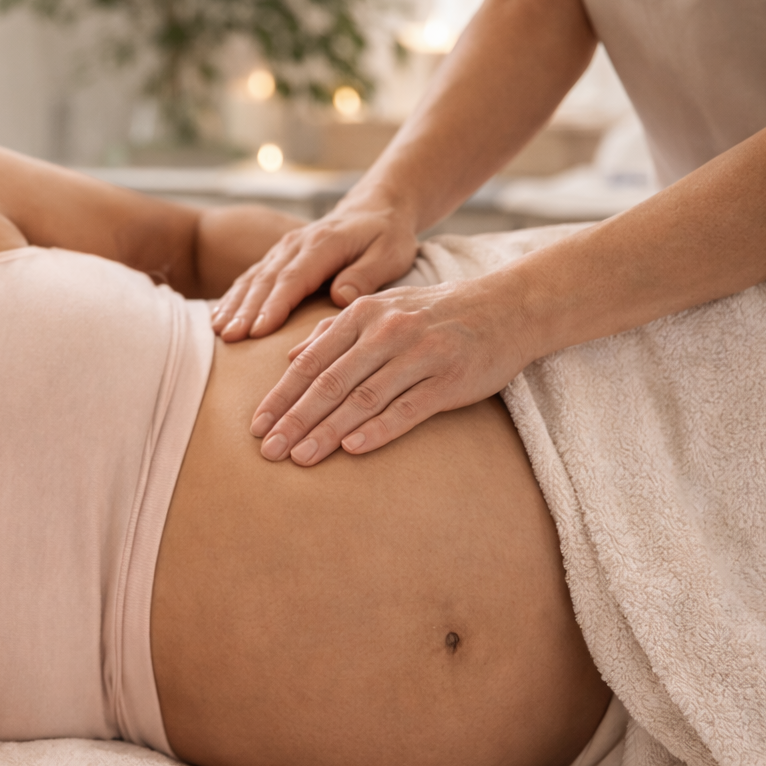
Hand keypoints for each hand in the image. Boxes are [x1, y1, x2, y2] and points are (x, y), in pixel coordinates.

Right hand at [211, 196, 419, 340]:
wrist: (373, 208)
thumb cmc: (385, 235)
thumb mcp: (390, 253)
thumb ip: (366, 275)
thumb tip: (340, 297)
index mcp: (323, 244)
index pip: (293, 278)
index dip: (274, 305)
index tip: (259, 330)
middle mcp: (296, 244)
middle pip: (266, 280)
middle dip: (245, 310)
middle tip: (230, 337)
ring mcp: (283, 249)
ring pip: (252, 278)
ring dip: (234, 305)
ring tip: (219, 331)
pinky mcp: (277, 257)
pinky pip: (250, 277)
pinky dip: (233, 298)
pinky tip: (219, 318)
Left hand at [249, 272, 538, 464]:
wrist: (507, 307)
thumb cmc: (435, 314)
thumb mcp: (382, 310)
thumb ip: (334, 332)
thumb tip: (291, 357)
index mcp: (363, 315)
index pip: (311, 362)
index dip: (281, 396)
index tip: (257, 426)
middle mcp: (387, 332)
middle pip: (330, 382)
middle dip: (295, 419)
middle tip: (268, 451)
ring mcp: (419, 355)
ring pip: (363, 398)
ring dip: (328, 431)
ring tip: (301, 458)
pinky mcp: (450, 378)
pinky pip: (407, 408)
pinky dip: (378, 429)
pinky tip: (353, 449)